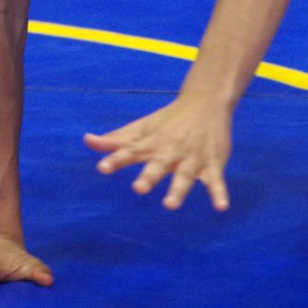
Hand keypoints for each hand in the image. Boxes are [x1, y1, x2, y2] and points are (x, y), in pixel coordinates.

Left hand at [85, 96, 232, 210]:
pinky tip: (221, 207)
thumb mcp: (142, 128)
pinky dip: (219, 193)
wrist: (207, 100)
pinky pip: (216, 181)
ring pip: (184, 176)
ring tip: (171, 204)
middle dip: (149, 176)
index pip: (130, 151)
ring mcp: (192, 158)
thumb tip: (86, 140)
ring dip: (178, 189)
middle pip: (157, 165)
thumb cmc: (169, 120)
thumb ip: (116, 140)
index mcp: (151, 143)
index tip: (102, 168)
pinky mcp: (212, 164)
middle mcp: (170, 151)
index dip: (116, 159)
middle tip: (139, 188)